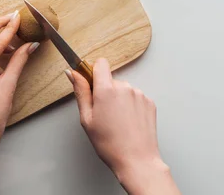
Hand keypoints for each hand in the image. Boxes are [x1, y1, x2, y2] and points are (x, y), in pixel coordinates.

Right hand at [66, 59, 179, 194]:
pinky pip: (135, 97)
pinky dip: (130, 106)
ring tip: (117, 122)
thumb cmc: (110, 144)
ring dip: (119, 99)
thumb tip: (73, 73)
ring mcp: (139, 94)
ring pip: (123, 89)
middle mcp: (125, 87)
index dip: (94, 72)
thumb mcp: (87, 119)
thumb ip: (80, 91)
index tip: (92, 85)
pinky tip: (128, 122)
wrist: (137, 161)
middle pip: (111, 80)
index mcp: (106, 89)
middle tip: (103, 114)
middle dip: (105, 92)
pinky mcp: (149, 102)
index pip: (100, 63)